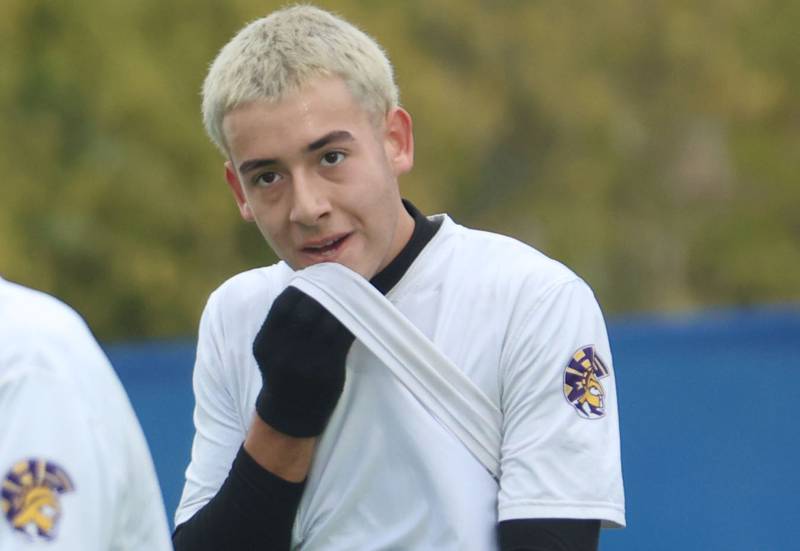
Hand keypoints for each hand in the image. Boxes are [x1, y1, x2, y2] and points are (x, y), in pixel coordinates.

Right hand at [252, 286, 354, 436]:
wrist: (288, 415)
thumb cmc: (283, 375)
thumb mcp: (272, 351)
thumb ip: (282, 325)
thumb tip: (306, 287)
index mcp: (265, 343)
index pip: (284, 304)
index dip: (302, 287)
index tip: (318, 276)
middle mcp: (282, 352)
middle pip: (308, 309)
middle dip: (327, 291)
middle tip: (342, 277)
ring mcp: (304, 363)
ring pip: (328, 321)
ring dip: (344, 303)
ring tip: (355, 290)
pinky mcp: (325, 371)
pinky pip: (343, 338)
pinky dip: (353, 323)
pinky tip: (360, 313)